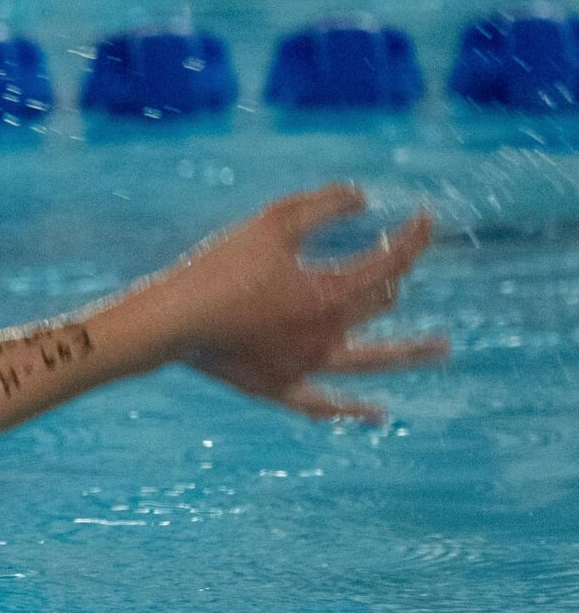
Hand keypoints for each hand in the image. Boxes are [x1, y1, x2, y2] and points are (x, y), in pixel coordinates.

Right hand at [154, 184, 445, 421]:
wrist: (170, 321)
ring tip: (442, 348)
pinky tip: (376, 414)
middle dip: (393, 275)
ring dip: (409, 352)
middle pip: (382, 302)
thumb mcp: (273, 221)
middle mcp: (330, 335)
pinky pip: (323, 404)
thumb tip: (365, 198)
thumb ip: (325, 204)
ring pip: (371, 360)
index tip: (424, 215)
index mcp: (334, 293)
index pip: (394, 261)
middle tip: (395, 260)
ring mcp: (307, 367)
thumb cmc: (219, 267)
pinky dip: (350, 409)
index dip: (416, 235)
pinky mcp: (279, 388)